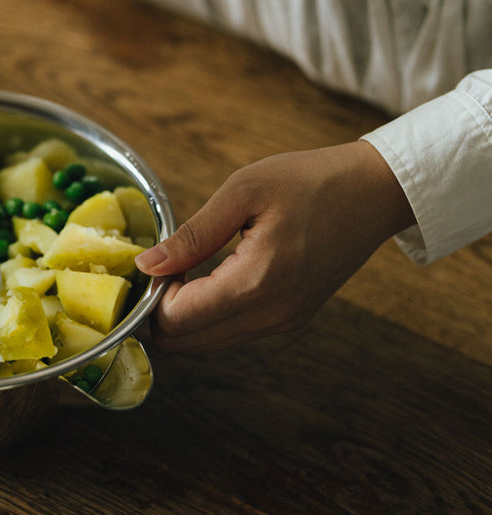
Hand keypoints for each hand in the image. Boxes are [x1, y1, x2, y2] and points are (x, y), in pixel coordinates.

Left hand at [136, 141, 415, 351]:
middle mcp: (272, 316)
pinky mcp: (290, 319)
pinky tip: (210, 277)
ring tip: (189, 268)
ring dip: (184, 315)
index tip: (158, 261)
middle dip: (162, 311)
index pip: (177, 321)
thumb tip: (148, 266)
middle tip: (168, 266)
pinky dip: (208, 315)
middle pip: (186, 343)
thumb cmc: (312, 181)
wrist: (375, 191)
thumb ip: (192, 235)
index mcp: (257, 284)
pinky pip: (232, 333)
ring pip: (206, 344)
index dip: (153, 295)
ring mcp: (284, 322)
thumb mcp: (243, 192)